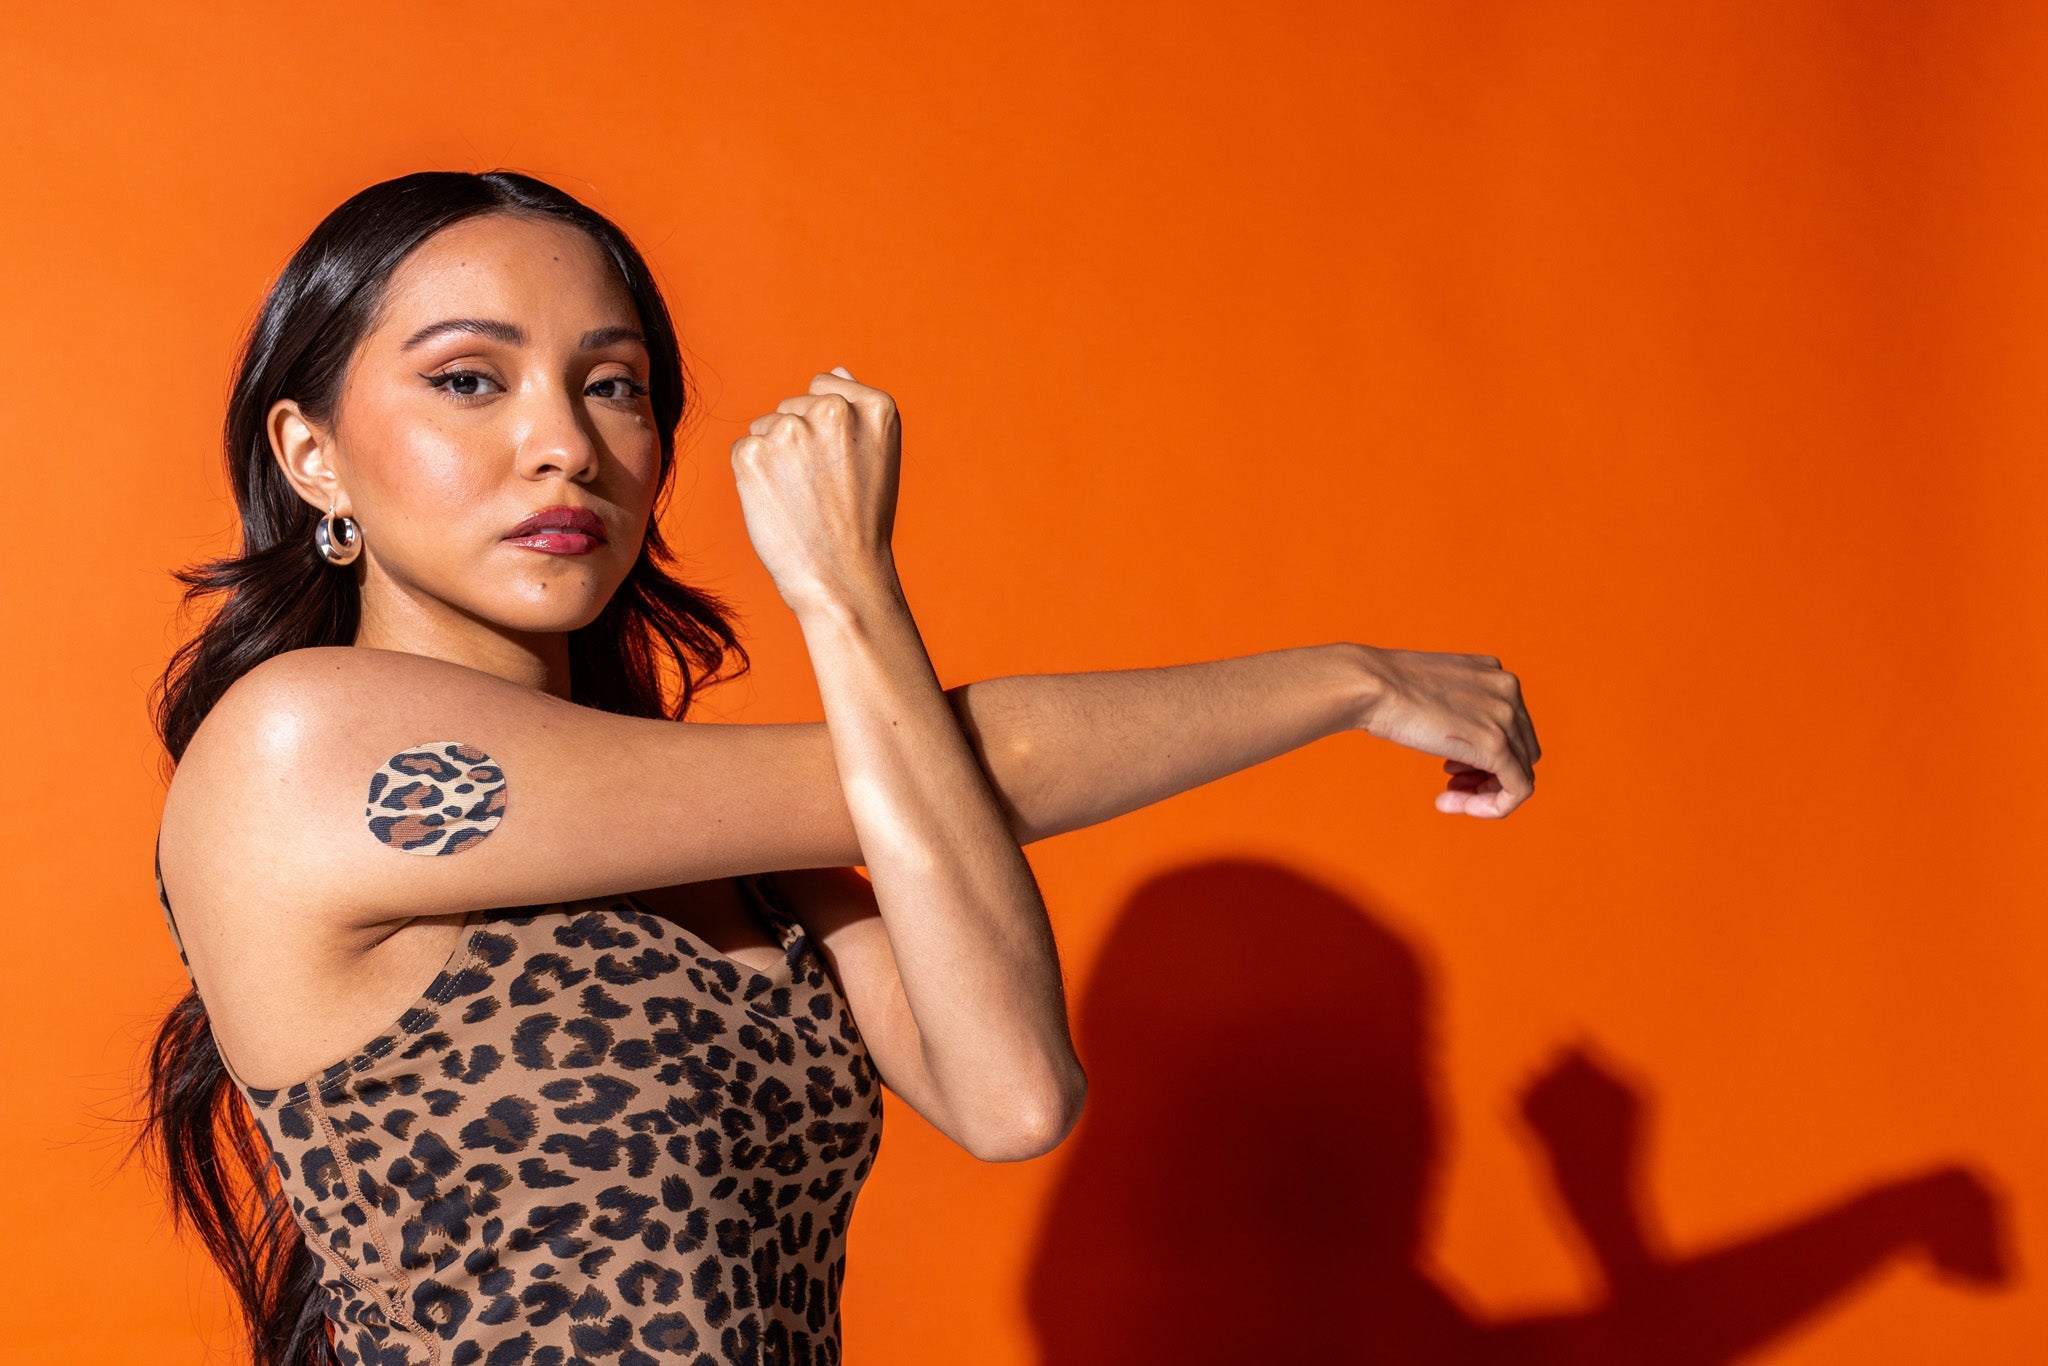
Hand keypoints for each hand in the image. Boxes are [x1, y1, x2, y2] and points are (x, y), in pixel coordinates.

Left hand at [730, 365, 902, 615]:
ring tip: (800, 499)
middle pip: (791, 406)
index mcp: (876, 407)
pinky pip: (744, 449)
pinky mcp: (753, 452)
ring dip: (774, 458)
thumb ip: (856, 409)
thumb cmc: (861, 522)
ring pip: (765, 427)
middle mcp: (834, 410)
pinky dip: (753, 475)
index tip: (840, 467)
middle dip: (798, 441)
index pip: (824, 387)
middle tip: (820, 490)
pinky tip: (777, 503)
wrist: (840, 578)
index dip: (826, 430)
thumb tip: (835, 371)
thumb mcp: (878, 457)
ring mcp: (791, 430)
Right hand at [1354, 644, 1540, 816]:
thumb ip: (1455, 706)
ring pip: (1520, 773)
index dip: (1484, 753)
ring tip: (1447, 798)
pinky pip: (1516, 790)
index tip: (1449, 767)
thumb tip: (1457, 735)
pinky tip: (1451, 805)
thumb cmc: (1384, 687)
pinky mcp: (1496, 746)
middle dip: (1487, 774)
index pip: (1511, 726)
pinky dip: (1492, 807)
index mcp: (1494, 673)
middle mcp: (1508, 692)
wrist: (1371, 684)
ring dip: (1484, 793)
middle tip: (1450, 784)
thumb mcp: (1432, 689)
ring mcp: (1506, 718)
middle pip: (1520, 750)